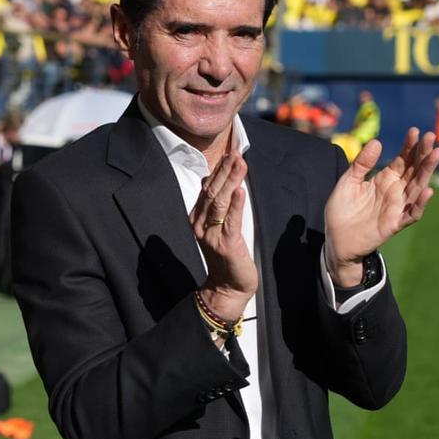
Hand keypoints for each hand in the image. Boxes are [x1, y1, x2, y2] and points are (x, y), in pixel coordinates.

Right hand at [189, 152, 256, 321]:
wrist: (227, 287)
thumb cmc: (226, 255)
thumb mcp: (217, 226)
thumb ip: (215, 204)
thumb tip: (213, 178)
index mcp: (197, 217)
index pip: (207, 187)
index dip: (218, 168)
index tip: (230, 151)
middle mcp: (200, 224)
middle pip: (212, 191)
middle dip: (225, 170)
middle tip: (236, 151)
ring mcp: (211, 234)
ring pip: (221, 201)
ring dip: (231, 180)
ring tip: (240, 163)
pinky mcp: (225, 244)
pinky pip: (231, 220)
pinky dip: (237, 204)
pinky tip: (241, 190)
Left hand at [324, 128, 438, 286]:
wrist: (336, 240)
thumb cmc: (342, 211)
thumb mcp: (348, 182)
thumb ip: (361, 164)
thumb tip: (376, 141)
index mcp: (384, 179)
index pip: (402, 160)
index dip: (409, 146)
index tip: (415, 131)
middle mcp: (395, 191)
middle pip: (414, 169)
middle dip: (423, 153)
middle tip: (430, 136)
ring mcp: (397, 207)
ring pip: (417, 187)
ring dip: (427, 171)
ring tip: (435, 154)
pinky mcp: (394, 223)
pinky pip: (412, 214)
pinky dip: (421, 204)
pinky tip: (428, 190)